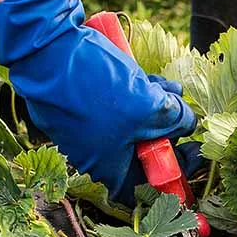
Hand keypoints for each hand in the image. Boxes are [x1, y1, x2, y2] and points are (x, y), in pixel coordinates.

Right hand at [0, 0, 196, 203]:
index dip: (172, 175)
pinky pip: (117, 107)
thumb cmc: (96, 88)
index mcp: (108, 167)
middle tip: (185, 117)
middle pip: (140, 153)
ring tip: (175, 92)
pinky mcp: (81, 103)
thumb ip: (175, 119)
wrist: (47, 50)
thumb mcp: (148, 107)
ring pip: (131, 125)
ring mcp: (86, 127)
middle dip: (167, 134)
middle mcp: (94, 152)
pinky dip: (137, 97)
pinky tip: (156, 82)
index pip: (145, 186)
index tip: (190, 155)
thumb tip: (188, 121)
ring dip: (156, 110)